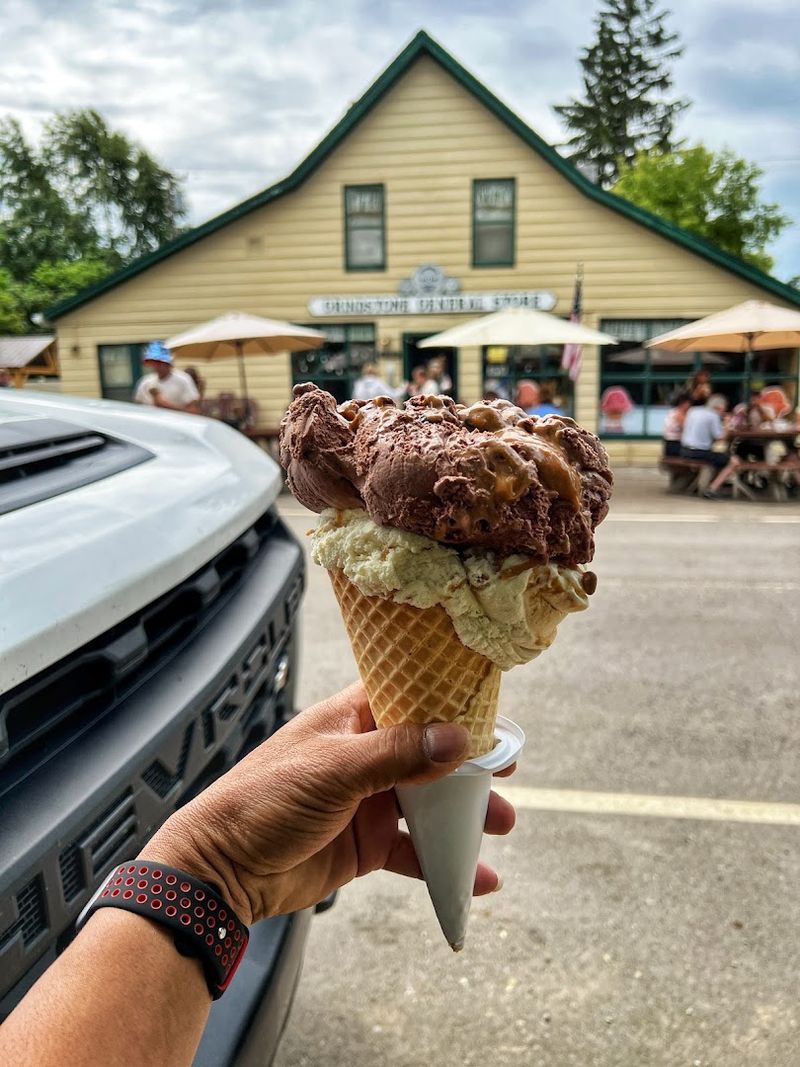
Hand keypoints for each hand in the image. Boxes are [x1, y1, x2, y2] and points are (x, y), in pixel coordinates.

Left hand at [145, 683, 515, 923]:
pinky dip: (445, 860)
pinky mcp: (366, 843)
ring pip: (428, 801)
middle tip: (510, 773)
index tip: (493, 715)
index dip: (452, 703)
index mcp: (352, 719)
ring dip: (464, 812)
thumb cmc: (264, 801)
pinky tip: (478, 877)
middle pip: (430, 751)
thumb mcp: (335, 770)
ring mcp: (367, 800)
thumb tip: (459, 737)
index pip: (411, 696)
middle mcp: (365, 755)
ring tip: (502, 824)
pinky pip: (415, 849)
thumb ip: (398, 754)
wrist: (222, 871)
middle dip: (469, 763)